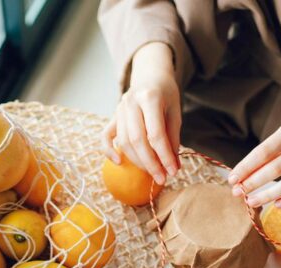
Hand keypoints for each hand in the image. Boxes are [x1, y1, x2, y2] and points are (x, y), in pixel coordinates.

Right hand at [102, 42, 181, 184]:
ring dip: (137, 161)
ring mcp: (119, 109)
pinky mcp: (113, 116)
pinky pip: (105, 136)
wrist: (150, 75)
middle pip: (137, 140)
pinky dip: (109, 150)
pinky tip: (118, 162)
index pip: (156, 133)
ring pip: (123, 141)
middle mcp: (131, 102)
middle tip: (162, 178)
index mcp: (150, 98)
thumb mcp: (175, 112)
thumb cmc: (165, 95)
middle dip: (150, 163)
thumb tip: (174, 166)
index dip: (165, 155)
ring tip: (151, 172)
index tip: (173, 171)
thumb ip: (173, 138)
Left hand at [228, 112, 280, 207]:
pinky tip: (276, 204)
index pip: (265, 151)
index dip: (247, 167)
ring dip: (269, 195)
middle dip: (254, 183)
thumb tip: (243, 175)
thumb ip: (268, 151)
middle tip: (237, 192)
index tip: (232, 179)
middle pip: (277, 168)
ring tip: (251, 201)